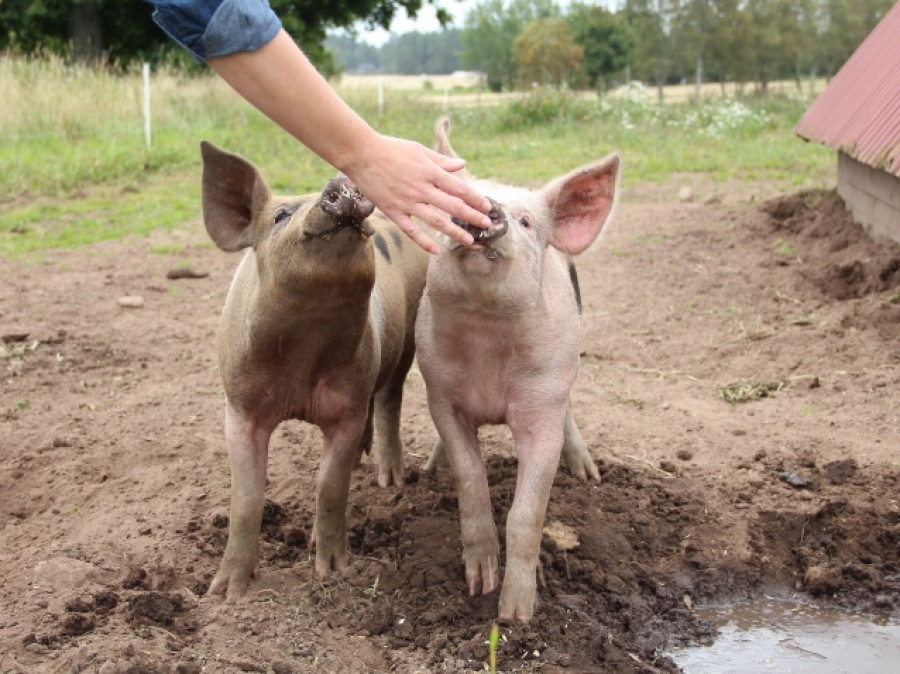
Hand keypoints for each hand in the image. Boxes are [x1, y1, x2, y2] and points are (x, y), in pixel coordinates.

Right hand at [344, 135, 492, 254]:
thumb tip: (462, 164)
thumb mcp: (419, 150)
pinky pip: (411, 230)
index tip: (487, 206)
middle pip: (452, 206)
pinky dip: (424, 241)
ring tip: (469, 240)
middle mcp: (421, 189)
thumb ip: (442, 161)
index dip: (475, 198)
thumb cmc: (391, 149)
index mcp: (429, 172)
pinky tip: (436, 250)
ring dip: (454, 232)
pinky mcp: (393, 211)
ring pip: (436, 221)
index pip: (458, 188)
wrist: (361, 154)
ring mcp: (407, 202)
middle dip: (471, 216)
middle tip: (486, 225)